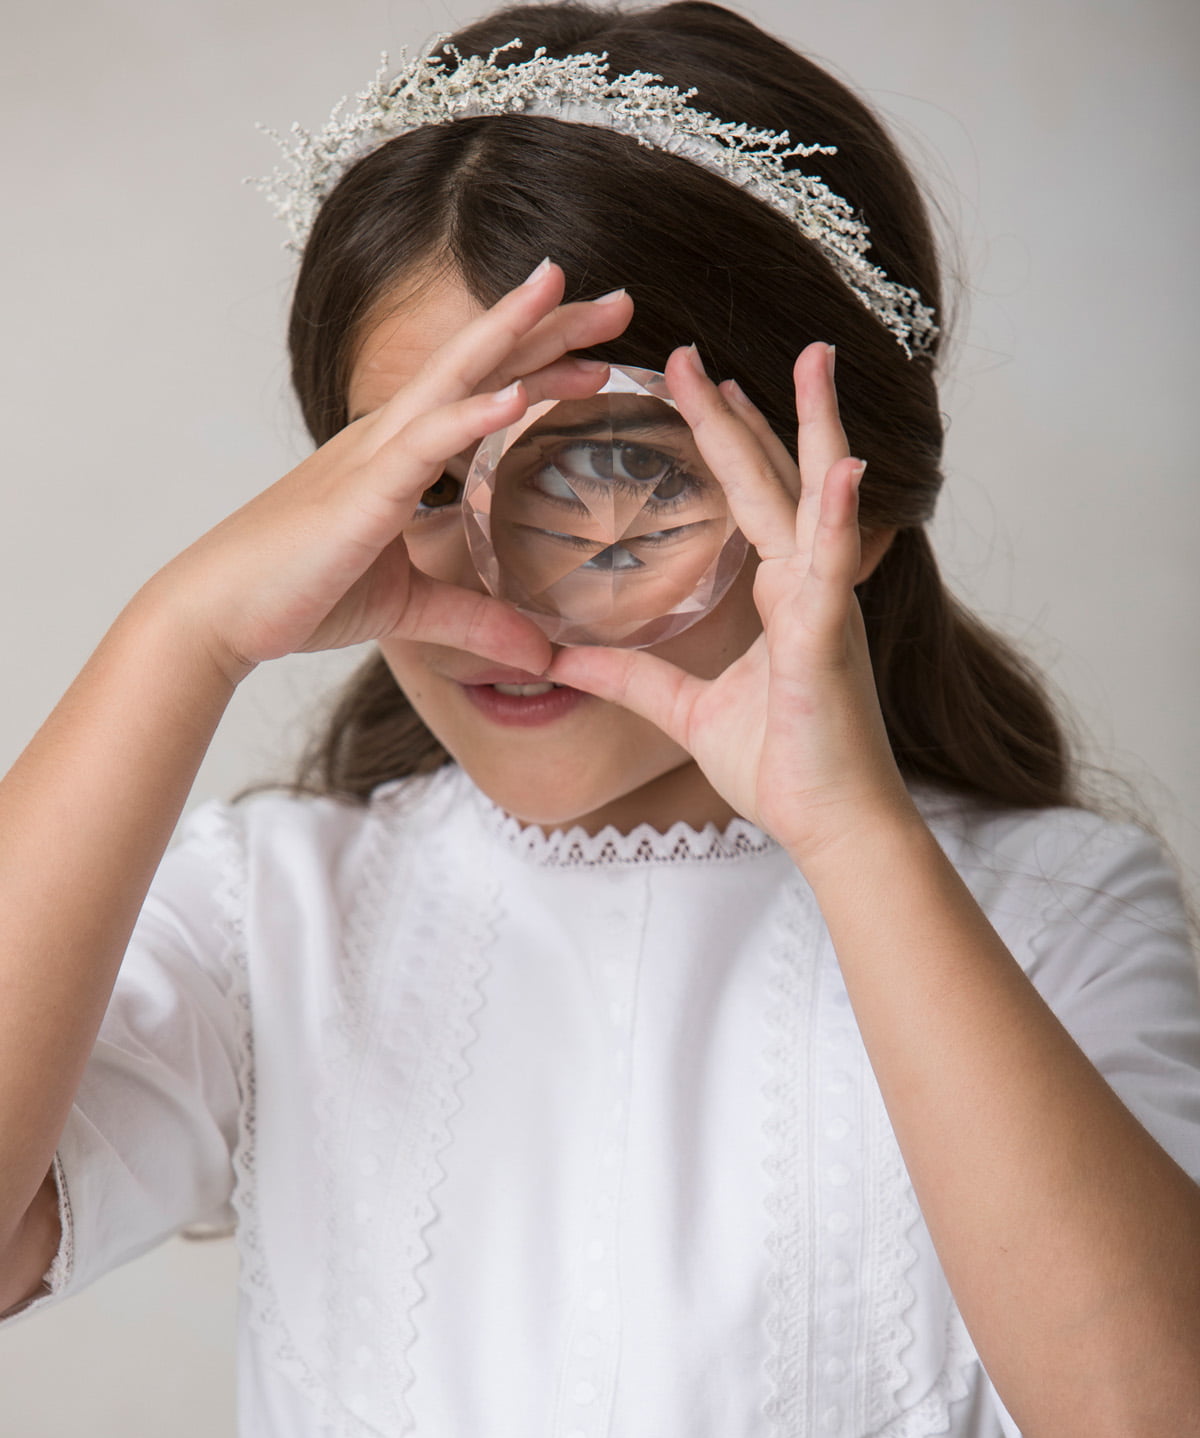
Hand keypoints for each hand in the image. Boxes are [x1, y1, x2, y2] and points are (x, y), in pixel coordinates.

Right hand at [142, 262, 633, 682]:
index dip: (541, 362)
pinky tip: (516, 396)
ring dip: (513, 337)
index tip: (600, 349)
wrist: (221, 612)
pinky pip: (424, 445)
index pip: (484, 391)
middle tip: (619, 298)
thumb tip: (539, 655)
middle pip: (481, 363)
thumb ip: (476, 621)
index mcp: (399, 455)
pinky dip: (471, 417)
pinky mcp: (361, 493)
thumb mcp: (409, 609)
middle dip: (548, 325)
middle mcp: (389, 438)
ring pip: (455, 379)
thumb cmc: (298, 595)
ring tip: (568, 299)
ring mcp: (374, 457)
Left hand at [547, 342, 919, 869]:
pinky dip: (834, 518)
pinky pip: (830, 571)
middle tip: (698, 348)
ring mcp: (825, 608)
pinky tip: (840, 468)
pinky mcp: (829, 642)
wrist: (832, 827)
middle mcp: (809, 586)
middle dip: (744, 410)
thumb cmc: (782, 768)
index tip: (699, 384)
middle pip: (776, 478)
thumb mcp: (685, 712)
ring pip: (814, 501)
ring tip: (808, 358)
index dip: (727, 438)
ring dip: (812, 427)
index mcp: (782, 596)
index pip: (750, 497)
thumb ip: (629, 678)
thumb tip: (561, 659)